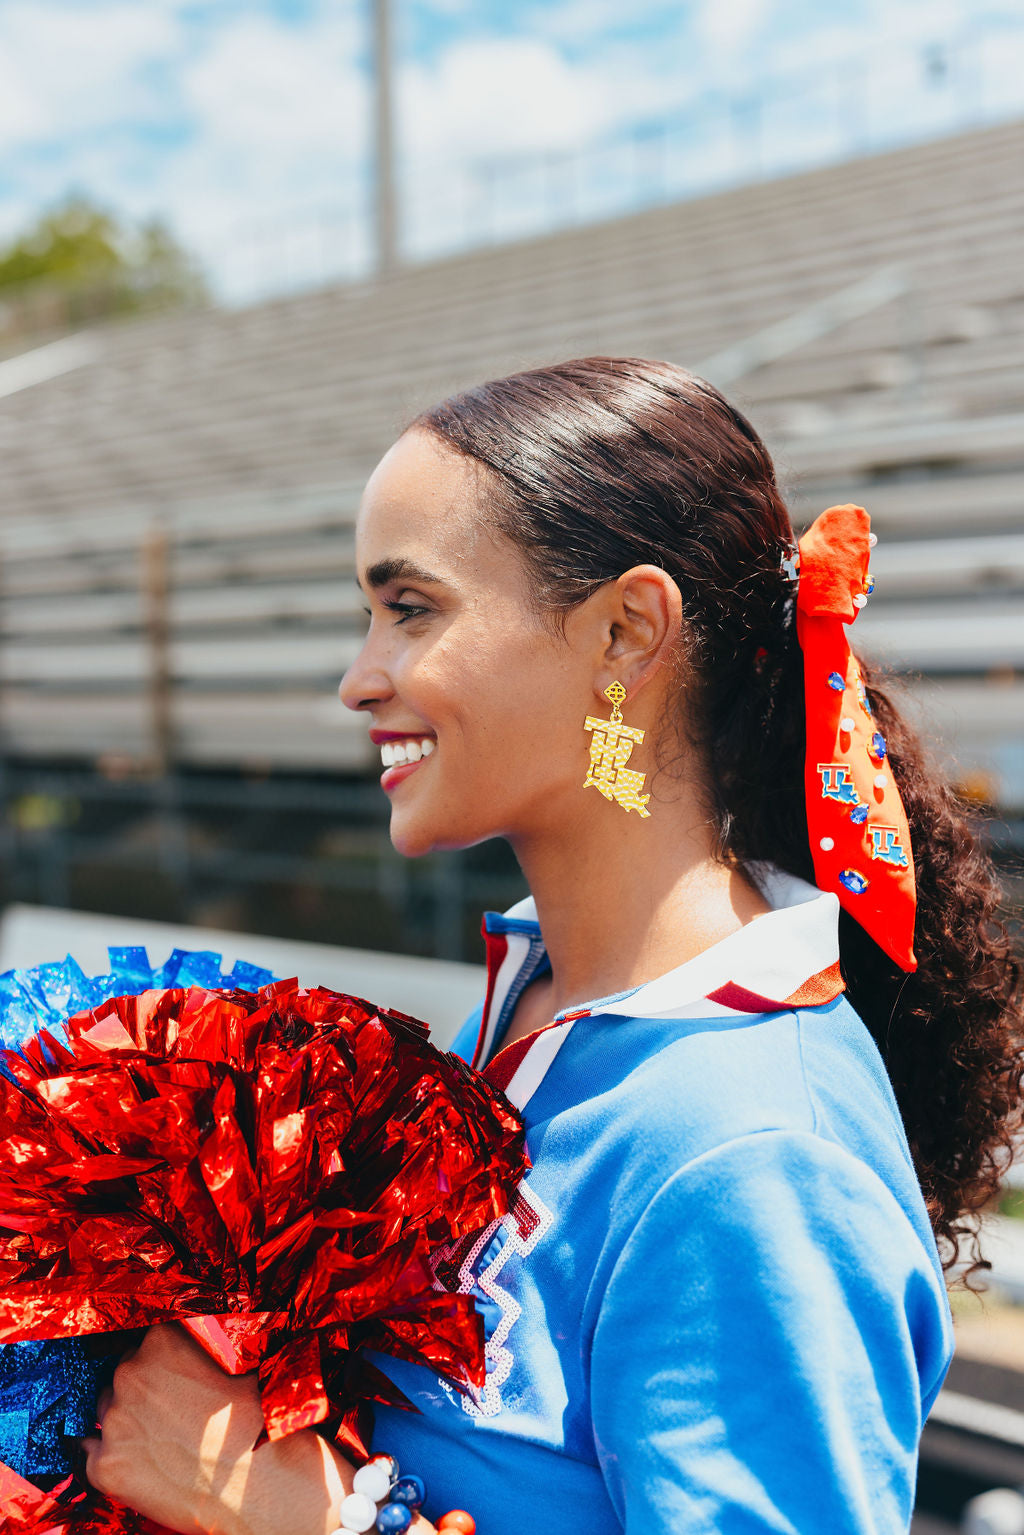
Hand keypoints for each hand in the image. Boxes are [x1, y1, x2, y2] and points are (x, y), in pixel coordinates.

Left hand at [82, 1322, 353, 1534]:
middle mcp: (130, 1372)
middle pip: (119, 1377)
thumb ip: (200, 1353)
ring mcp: (114, 1420)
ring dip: (124, 1424)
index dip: (156, 1365)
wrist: (255, 1481)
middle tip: (166, 1416)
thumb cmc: (253, 1423)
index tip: (168, 1380)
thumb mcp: (234, 1365)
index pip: (142, 1343)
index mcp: (162, 1340)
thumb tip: (199, 1354)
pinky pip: (91, 1455)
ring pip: (105, 1414)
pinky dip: (111, 1460)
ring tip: (158, 1443)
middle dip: (138, 1394)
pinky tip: (140, 1465)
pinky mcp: (104, 1465)